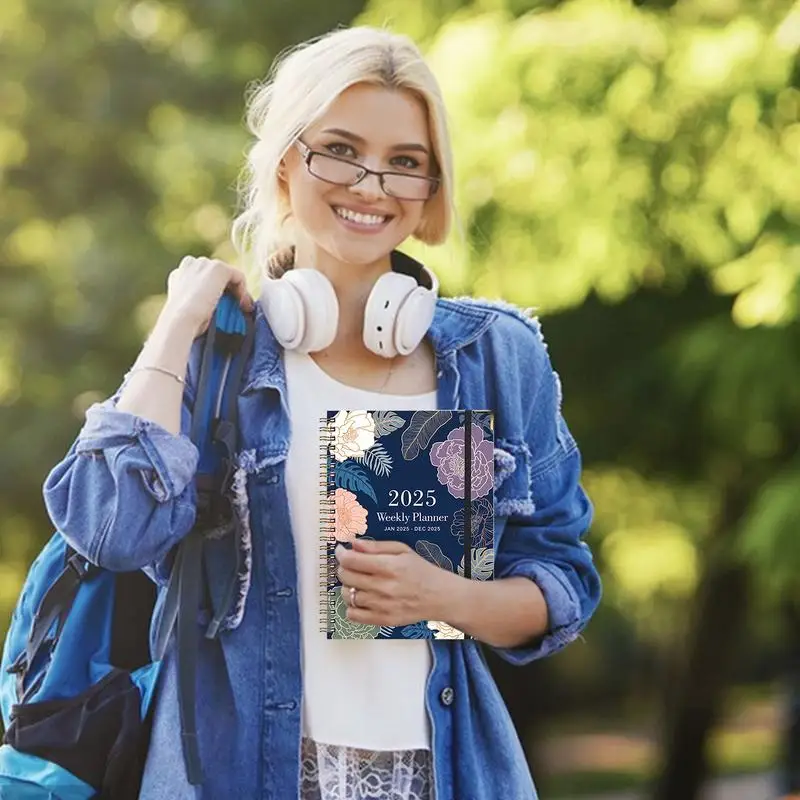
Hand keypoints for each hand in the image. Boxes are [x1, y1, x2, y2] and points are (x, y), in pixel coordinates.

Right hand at [163, 256, 253, 336]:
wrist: (181, 320)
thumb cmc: (184, 324)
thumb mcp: (191, 310)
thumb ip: (201, 302)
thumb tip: (215, 306)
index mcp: (179, 275)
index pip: (202, 278)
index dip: (215, 291)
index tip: (223, 307)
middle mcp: (190, 264)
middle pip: (216, 274)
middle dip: (228, 289)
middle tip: (237, 307)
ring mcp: (204, 264)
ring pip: (228, 275)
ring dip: (237, 290)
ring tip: (242, 308)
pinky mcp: (218, 267)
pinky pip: (238, 276)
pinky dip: (244, 290)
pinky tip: (243, 305)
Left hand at [335, 539, 454, 627]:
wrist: (439, 596)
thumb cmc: (421, 571)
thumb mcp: (402, 550)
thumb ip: (376, 546)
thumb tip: (353, 543)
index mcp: (389, 566)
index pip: (352, 560)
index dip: (342, 554)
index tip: (341, 551)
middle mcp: (384, 587)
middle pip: (346, 576)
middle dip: (344, 567)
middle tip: (351, 565)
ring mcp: (382, 606)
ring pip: (347, 595)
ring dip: (348, 586)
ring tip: (357, 582)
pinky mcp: (383, 620)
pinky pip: (353, 615)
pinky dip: (351, 606)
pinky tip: (361, 598)